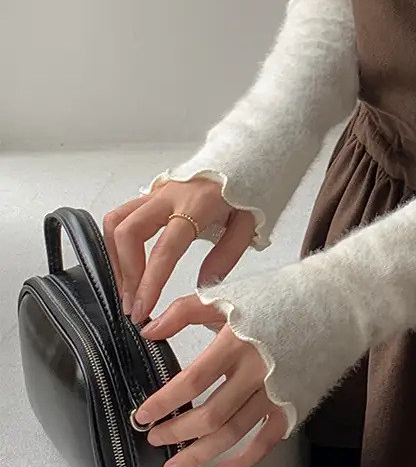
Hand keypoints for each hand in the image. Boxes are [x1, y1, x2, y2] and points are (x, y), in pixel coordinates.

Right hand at [104, 178, 257, 327]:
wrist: (243, 158)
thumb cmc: (246, 190)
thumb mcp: (248, 225)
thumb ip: (226, 256)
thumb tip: (202, 287)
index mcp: (197, 204)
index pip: (165, 248)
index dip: (150, 282)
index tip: (142, 308)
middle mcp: (169, 195)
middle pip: (128, 231)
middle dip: (126, 272)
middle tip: (132, 304)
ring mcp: (155, 192)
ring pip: (116, 222)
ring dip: (115, 258)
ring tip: (126, 288)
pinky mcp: (149, 194)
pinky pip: (121, 216)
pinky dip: (116, 244)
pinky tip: (125, 265)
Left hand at [134, 295, 287, 466]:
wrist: (332, 306)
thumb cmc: (279, 299)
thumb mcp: (228, 296)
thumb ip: (183, 311)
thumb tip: (147, 329)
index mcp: (237, 343)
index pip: (192, 381)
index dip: (164, 402)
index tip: (142, 416)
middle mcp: (258, 372)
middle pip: (211, 415)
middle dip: (177, 432)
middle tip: (155, 438)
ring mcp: (277, 393)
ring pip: (233, 435)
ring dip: (200, 455)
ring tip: (174, 466)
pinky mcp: (292, 406)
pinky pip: (265, 443)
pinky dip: (242, 461)